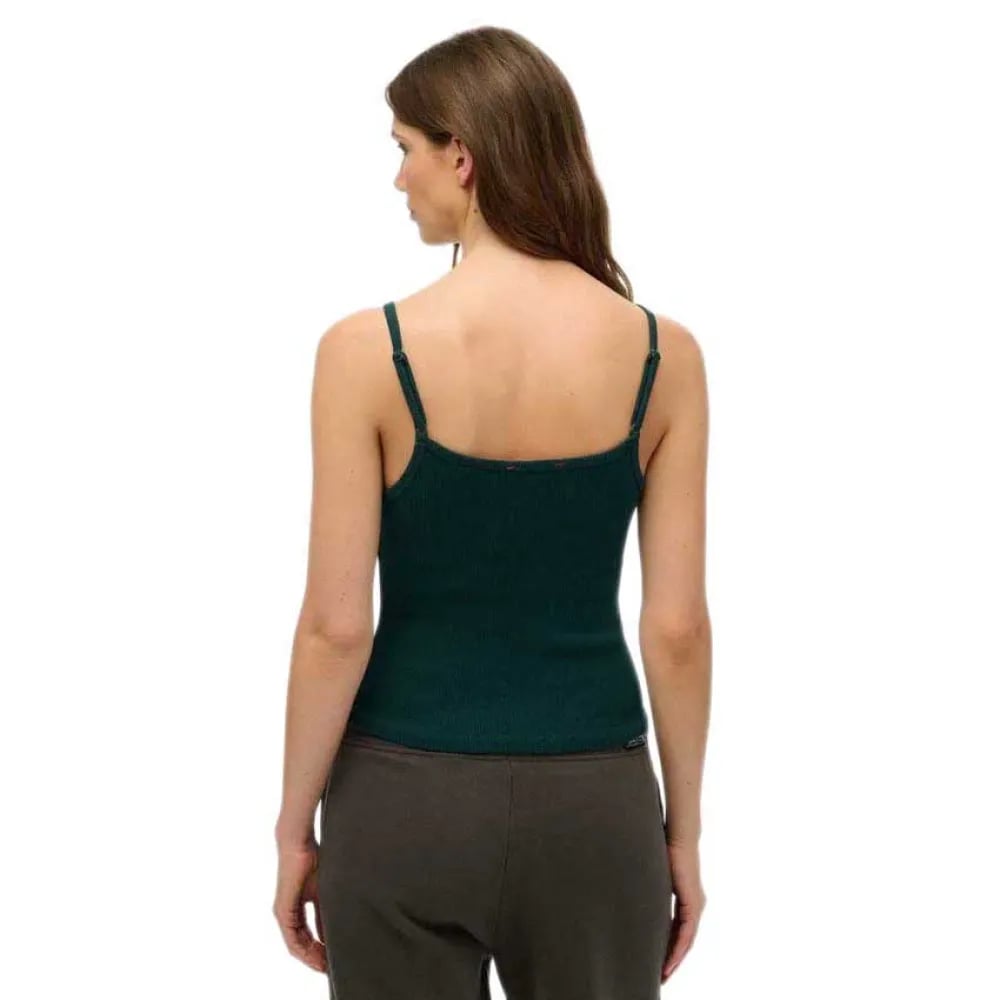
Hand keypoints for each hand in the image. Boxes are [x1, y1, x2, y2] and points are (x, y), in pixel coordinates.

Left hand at [273, 837, 326, 973]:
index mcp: (296, 908)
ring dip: (310, 957)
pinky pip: (292, 938)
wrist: (299, 843)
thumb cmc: (312, 860)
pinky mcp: (282, 910)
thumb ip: (324, 912)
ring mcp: (283, 913)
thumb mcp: (323, 890)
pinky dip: (304, 949)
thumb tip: (332, 932)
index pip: (307, 935)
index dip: (319, 949)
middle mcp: (286, 913)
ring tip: (325, 965)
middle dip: (316, 957)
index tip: (332, 958)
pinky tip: (316, 955)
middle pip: (301, 944)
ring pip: (295, 945)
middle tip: (331, 968)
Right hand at [661, 840, 705, 983]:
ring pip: (687, 941)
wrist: (679, 838)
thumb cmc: (665, 851)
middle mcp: (694, 907)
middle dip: (672, 960)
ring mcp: (696, 906)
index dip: (669, 949)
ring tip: (664, 974)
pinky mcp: (693, 904)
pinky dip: (679, 948)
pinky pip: (687, 933)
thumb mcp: (656, 878)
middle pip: (684, 941)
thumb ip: (651, 890)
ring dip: (675, 959)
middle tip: (660, 977)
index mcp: (686, 901)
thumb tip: (634, 896)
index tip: (658, 964)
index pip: (678, 932)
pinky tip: (670, 960)